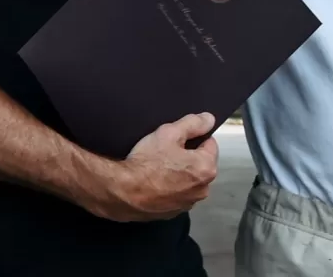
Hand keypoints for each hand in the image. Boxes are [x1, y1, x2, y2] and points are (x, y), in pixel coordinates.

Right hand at [82, 113, 219, 222]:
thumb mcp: (169, 133)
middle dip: (188, 157)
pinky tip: (154, 182)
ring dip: (180, 174)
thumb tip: (209, 119)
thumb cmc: (147, 161)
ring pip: (188, 180)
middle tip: (166, 151)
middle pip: (200, 164)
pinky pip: (176, 195)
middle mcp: (202, 189)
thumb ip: (193, 123)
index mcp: (207, 168)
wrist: (122, 192)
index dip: (194, 138)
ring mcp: (187, 204)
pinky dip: (170, 188)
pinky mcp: (173, 213)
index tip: (177, 139)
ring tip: (158, 167)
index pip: (210, 144)